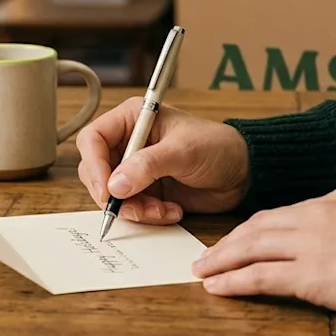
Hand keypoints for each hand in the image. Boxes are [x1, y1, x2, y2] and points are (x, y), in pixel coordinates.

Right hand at [76, 97, 250, 224]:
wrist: (243, 173)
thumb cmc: (217, 147)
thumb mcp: (183, 152)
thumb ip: (147, 166)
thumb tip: (114, 185)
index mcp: (133, 119)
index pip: (93, 140)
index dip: (95, 165)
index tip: (108, 189)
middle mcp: (129, 143)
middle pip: (96, 171)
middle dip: (114, 194)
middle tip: (136, 207)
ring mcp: (135, 169)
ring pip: (111, 195)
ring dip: (134, 209)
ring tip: (162, 211)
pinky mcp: (146, 191)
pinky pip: (130, 208)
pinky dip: (147, 215)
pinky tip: (171, 211)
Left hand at [191, 188, 335, 320]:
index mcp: (335, 199)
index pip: (282, 213)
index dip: (255, 229)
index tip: (239, 239)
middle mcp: (317, 214)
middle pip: (259, 226)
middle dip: (229, 242)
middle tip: (207, 256)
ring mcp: (311, 243)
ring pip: (252, 248)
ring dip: (222, 260)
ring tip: (203, 272)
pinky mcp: (310, 275)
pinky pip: (260, 277)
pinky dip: (234, 282)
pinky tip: (217, 288)